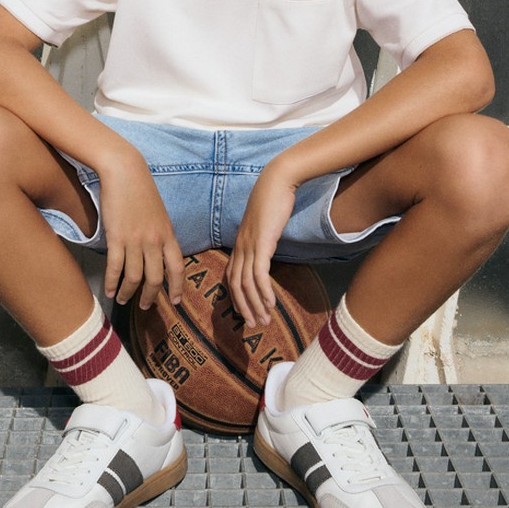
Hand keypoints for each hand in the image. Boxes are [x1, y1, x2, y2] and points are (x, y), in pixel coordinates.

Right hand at [101, 153, 183, 309]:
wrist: (125, 171)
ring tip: (121, 299)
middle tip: (145, 307)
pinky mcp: (116, 237)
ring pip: (134, 278)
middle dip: (150, 297)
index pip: (177, 268)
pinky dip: (111, 283)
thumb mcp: (159, 213)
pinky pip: (115, 268)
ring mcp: (135, 240)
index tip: (176, 302)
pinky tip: (107, 291)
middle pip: (155, 279)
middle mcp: (154, 241)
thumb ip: (161, 234)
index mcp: (168, 234)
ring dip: (127, 293)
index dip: (177, 287)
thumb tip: (160, 252)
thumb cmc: (141, 190)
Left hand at [226, 163, 296, 327]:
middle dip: (243, 308)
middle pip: (235, 285)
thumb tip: (266, 249)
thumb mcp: (264, 224)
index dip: (237, 298)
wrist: (276, 181)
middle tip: (253, 326)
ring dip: (255, 305)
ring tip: (264, 322)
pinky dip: (264, 292)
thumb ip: (262, 238)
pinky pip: (259, 274)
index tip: (245, 314)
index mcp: (239, 243)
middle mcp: (240, 247)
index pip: (232, 277)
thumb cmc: (273, 200)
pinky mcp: (261, 243)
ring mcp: (249, 245)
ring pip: (246, 283)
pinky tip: (271, 305)